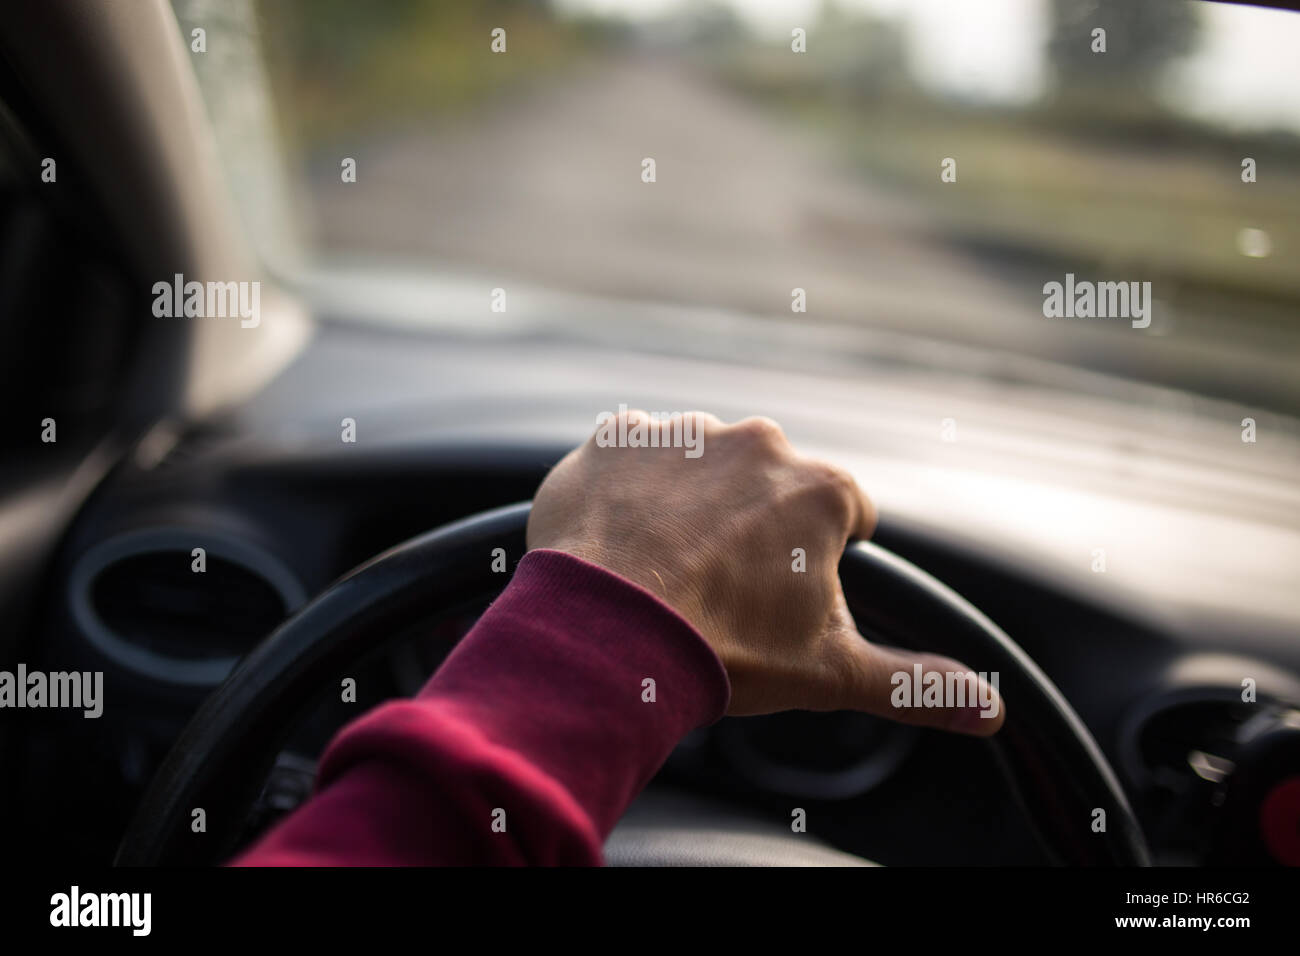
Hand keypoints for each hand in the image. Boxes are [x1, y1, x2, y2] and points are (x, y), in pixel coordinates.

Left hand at [527, 409, 1003, 733]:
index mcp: (820, 490)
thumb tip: (989, 711)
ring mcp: (684, 433)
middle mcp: (757, 443)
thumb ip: (915, 684)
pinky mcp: (617, 437)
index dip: (817, 561)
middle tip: (718, 588)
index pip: (842, 516)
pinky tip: (622, 542)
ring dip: (689, 506)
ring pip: (700, 470)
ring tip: (665, 570)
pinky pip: (633, 458)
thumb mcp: (830, 673)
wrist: (604, 638)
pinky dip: (629, 491)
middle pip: (767, 489)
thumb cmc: (721, 650)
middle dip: (752, 530)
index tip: (783, 593)